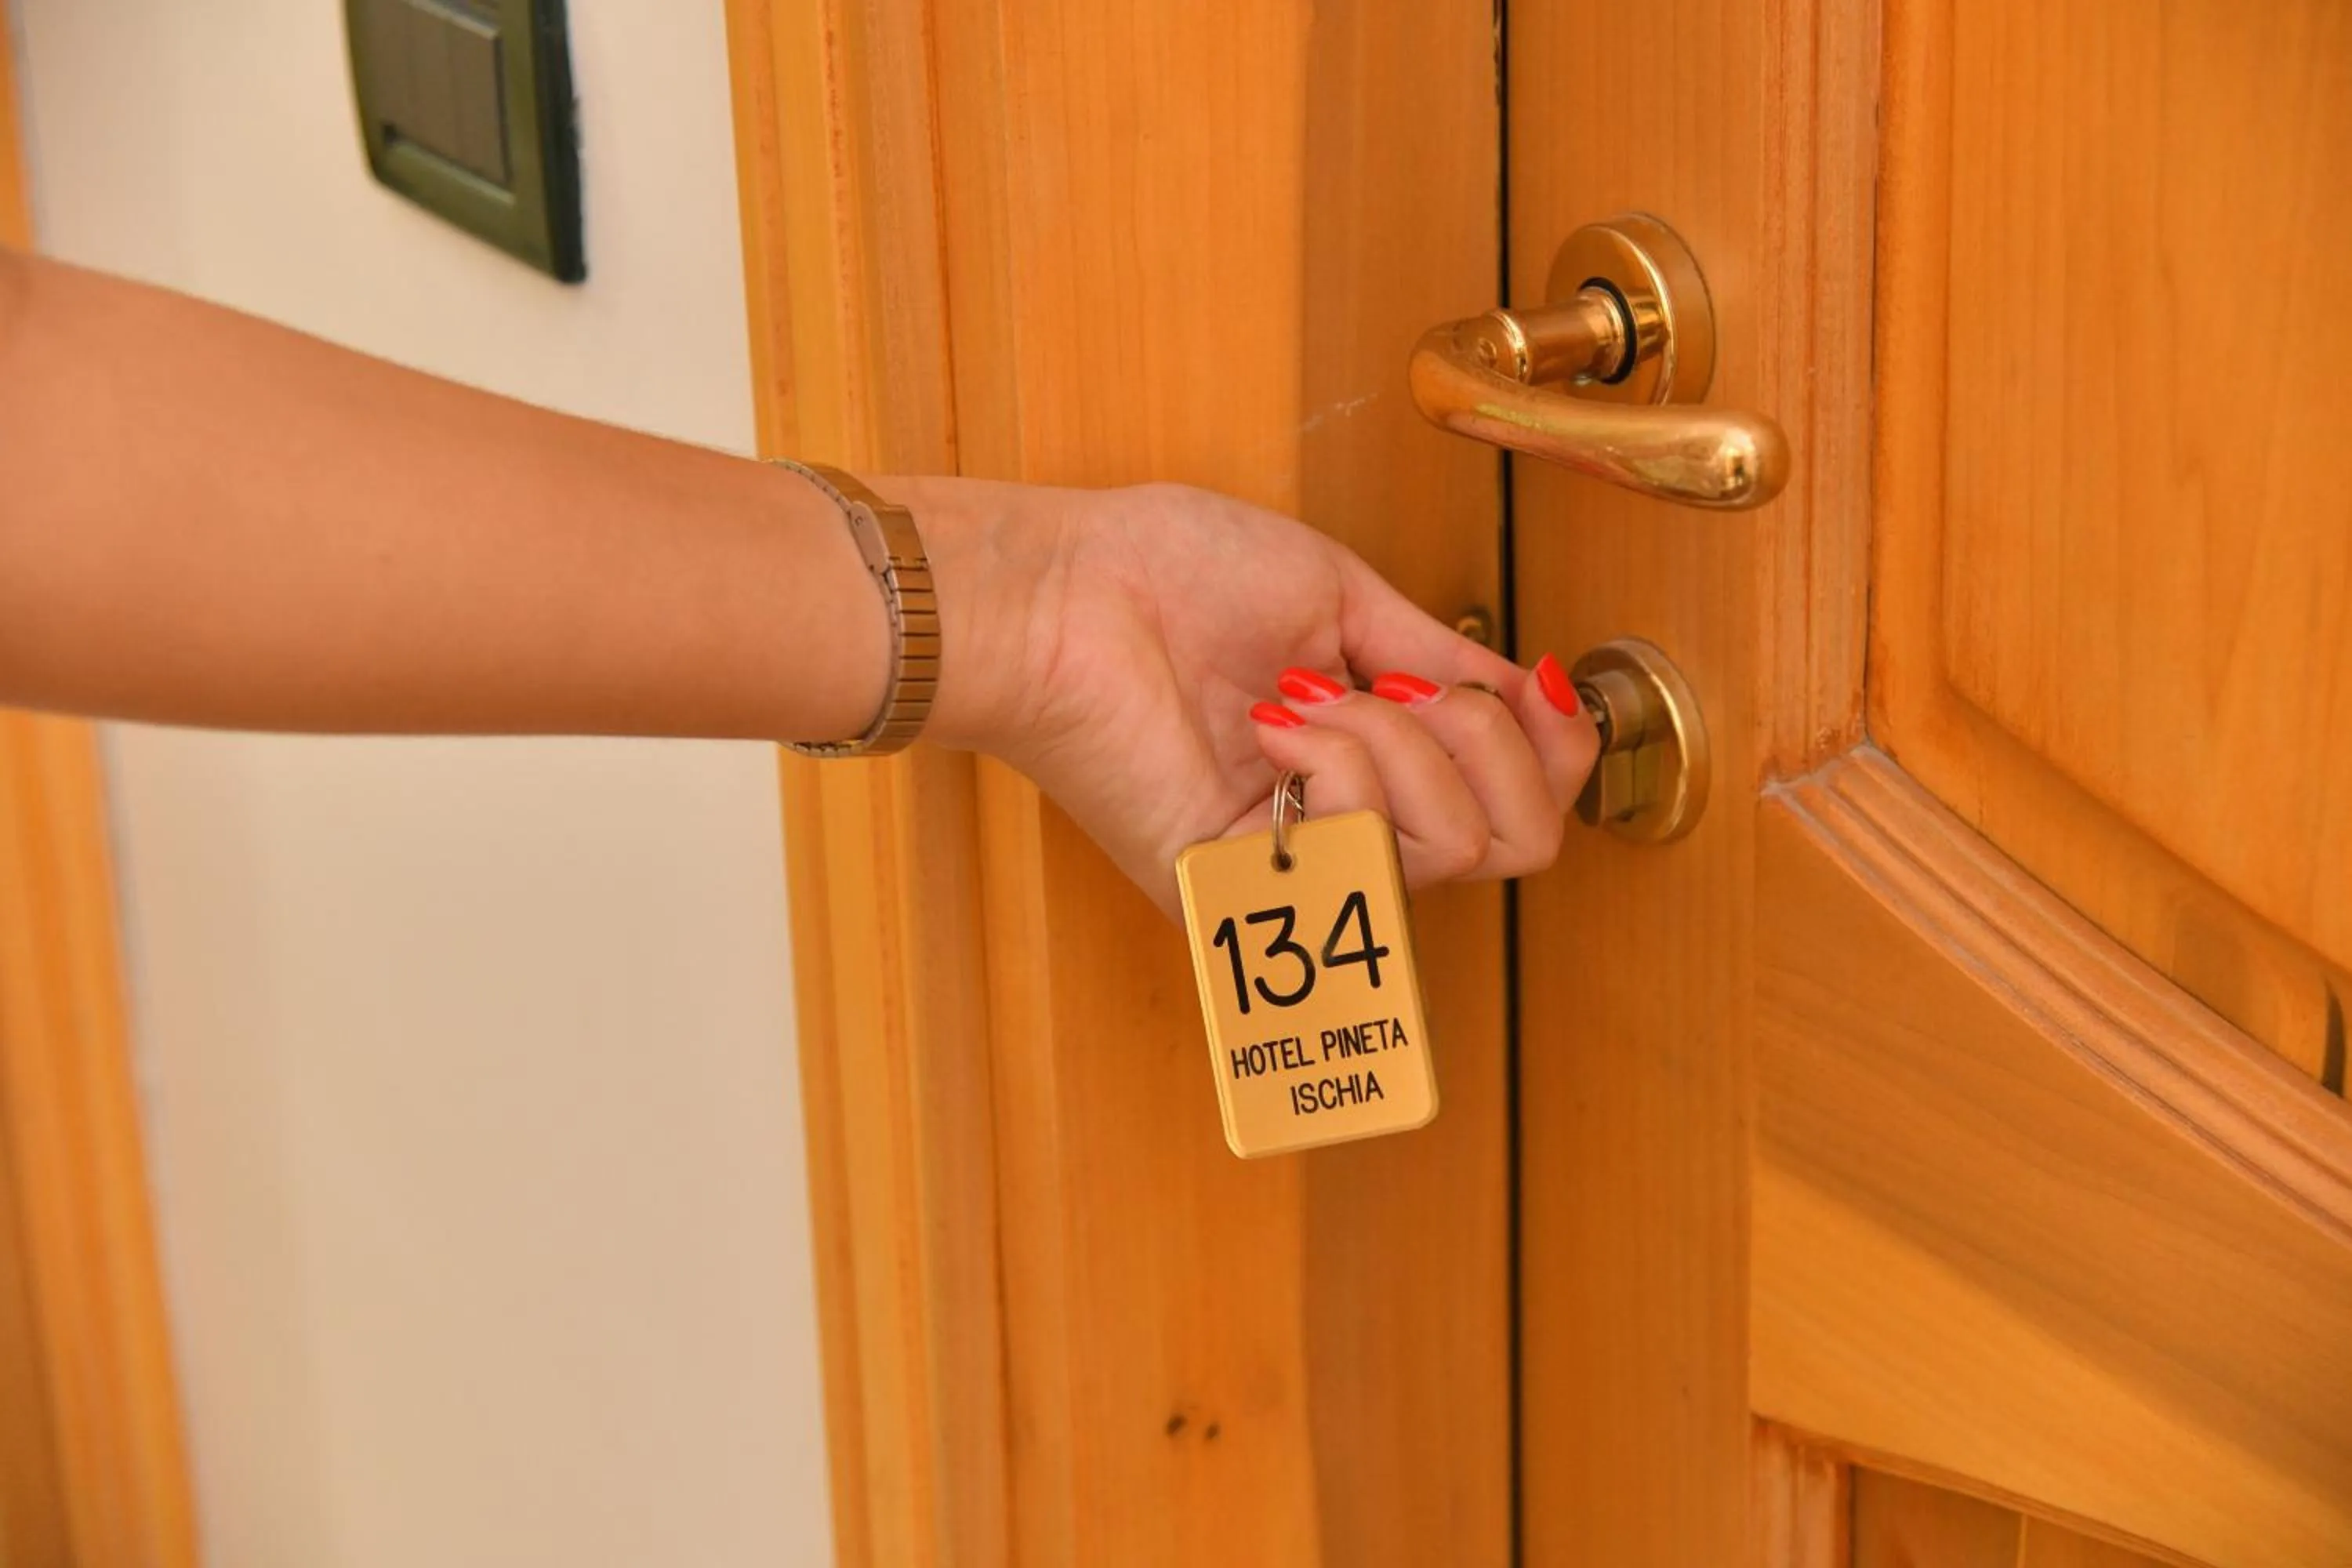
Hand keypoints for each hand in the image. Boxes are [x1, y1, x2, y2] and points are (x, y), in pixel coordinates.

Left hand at [887, 477, 1599, 915]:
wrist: (1061, 589)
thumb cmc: (1169, 573)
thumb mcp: (1343, 599)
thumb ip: (1444, 661)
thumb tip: (1539, 693)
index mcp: (1372, 762)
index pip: (1524, 805)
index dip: (1559, 746)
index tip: (1528, 679)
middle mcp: (1345, 828)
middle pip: (1521, 846)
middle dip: (1492, 744)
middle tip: (1404, 686)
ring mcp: (1297, 868)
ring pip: (1456, 849)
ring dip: (1402, 746)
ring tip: (1307, 696)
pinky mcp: (1244, 894)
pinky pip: (1367, 856)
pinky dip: (1342, 765)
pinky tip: (1270, 721)